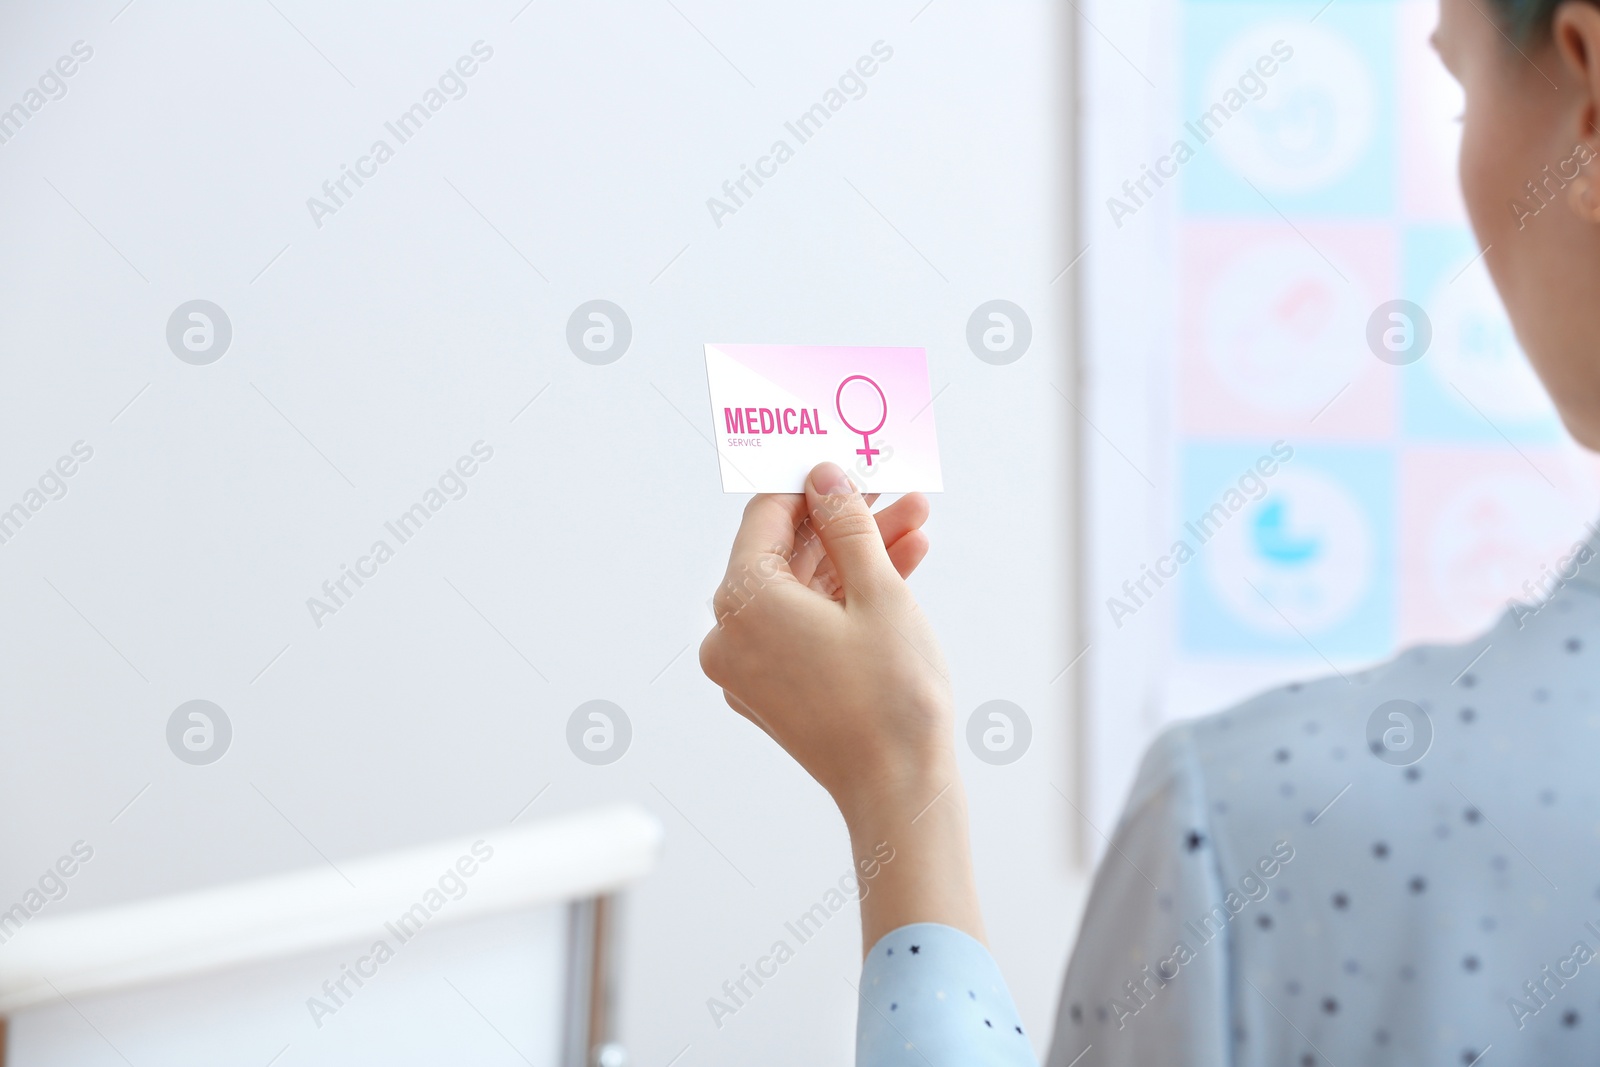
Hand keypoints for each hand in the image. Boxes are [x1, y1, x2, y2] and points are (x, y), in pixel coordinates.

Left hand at [699, 462, 952, 815]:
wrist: (901, 790)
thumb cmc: (891, 697)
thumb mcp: (877, 590)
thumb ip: (847, 524)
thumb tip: (826, 478)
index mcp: (741, 604)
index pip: (766, 517)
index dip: (811, 485)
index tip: (848, 467)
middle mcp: (730, 637)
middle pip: (787, 555)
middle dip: (846, 523)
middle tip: (896, 496)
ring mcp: (749, 670)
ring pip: (802, 592)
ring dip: (856, 559)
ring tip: (915, 527)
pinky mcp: (775, 693)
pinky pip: (805, 628)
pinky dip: (845, 602)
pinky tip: (899, 570)